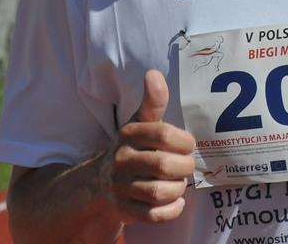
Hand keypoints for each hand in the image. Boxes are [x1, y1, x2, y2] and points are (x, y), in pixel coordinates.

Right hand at [102, 69, 195, 224]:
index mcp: (128, 134)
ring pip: (159, 192)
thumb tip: (154, 73)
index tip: (187, 144)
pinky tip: (176, 201)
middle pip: (164, 166)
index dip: (184, 141)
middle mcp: (121, 160)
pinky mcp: (124, 211)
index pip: (164, 135)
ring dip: (178, 189)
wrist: (100, 183)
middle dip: (184, 167)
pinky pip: (154, 215)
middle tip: (186, 165)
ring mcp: (120, 188)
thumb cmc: (133, 147)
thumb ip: (152, 101)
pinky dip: (171, 210)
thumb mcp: (140, 122)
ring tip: (179, 182)